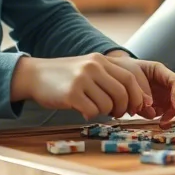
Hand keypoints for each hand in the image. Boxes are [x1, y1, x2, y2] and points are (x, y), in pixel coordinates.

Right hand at [10, 53, 150, 119]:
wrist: (35, 75)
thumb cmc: (67, 77)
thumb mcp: (90, 69)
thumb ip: (111, 78)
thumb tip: (139, 100)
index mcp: (101, 60)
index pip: (131, 77)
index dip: (138, 95)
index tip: (138, 107)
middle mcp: (93, 66)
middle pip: (123, 92)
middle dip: (125, 108)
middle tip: (119, 114)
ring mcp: (82, 79)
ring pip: (108, 104)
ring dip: (107, 112)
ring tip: (97, 109)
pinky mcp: (71, 93)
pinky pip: (92, 111)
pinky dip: (91, 114)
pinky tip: (83, 110)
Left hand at [105, 54, 174, 126]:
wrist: (114, 73)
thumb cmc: (123, 70)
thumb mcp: (132, 75)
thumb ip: (143, 91)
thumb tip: (152, 112)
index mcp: (159, 72)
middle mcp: (162, 84)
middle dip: (173, 111)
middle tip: (166, 122)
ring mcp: (158, 96)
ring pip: (168, 108)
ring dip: (164, 117)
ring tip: (159, 122)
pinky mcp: (152, 106)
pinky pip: (156, 114)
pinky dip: (154, 118)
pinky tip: (149, 118)